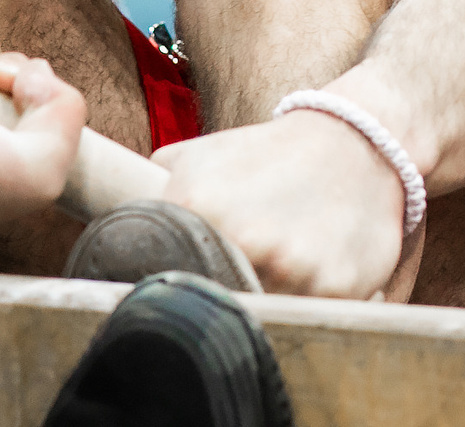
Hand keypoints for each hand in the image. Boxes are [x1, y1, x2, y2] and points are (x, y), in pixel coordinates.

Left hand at [155, 111, 416, 298]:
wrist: (355, 142)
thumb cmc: (270, 154)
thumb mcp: (202, 155)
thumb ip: (152, 187)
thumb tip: (110, 221)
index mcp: (195, 206)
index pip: (162, 276)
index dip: (171, 287)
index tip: (182, 291)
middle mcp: (240, 240)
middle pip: (210, 305)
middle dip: (218, 300)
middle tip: (231, 285)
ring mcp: (290, 269)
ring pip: (260, 320)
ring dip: (265, 308)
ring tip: (276, 276)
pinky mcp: (336, 290)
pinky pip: (312, 322)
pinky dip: (309, 310)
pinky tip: (314, 276)